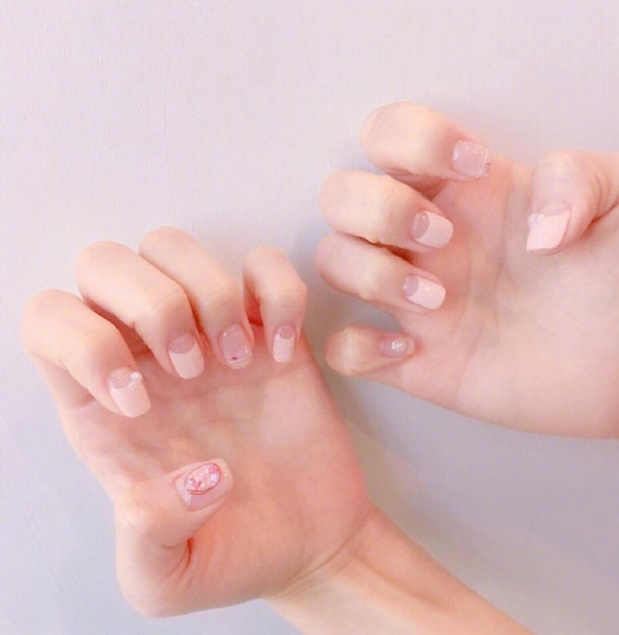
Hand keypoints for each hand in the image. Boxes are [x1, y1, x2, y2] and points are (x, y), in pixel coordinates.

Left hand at [21, 227, 370, 615]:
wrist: (310, 541)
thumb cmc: (234, 554)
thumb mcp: (167, 579)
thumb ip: (147, 540)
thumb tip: (194, 477)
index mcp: (102, 406)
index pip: (51, 322)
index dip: (85, 346)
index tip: (142, 406)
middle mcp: (149, 357)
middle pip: (105, 263)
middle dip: (150, 305)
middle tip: (194, 370)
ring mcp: (213, 335)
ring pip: (173, 247)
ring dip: (208, 293)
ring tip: (238, 359)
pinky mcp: (271, 331)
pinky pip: (264, 267)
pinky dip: (278, 295)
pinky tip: (283, 350)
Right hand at [317, 102, 618, 447]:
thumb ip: (583, 175)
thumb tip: (532, 223)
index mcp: (468, 190)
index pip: (391, 133)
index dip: (413, 139)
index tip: (477, 170)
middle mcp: (429, 239)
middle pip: (340, 195)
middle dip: (379, 210)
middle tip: (443, 238)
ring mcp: (417, 300)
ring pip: (333, 262)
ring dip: (370, 274)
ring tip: (440, 301)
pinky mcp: (417, 360)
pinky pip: (345, 348)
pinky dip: (359, 346)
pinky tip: (413, 350)